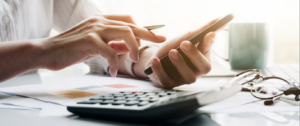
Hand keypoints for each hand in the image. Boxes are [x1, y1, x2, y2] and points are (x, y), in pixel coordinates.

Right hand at [40, 14, 165, 76]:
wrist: (47, 51)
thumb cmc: (72, 49)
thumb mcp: (95, 44)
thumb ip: (112, 44)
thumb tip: (128, 47)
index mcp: (102, 20)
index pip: (127, 19)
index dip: (142, 27)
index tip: (154, 35)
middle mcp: (100, 21)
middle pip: (131, 25)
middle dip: (149, 33)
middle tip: (161, 40)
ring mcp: (94, 29)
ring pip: (125, 33)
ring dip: (134, 47)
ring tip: (134, 59)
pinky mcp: (88, 40)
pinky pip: (109, 51)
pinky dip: (114, 63)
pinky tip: (112, 71)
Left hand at [146, 19, 224, 87]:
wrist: (157, 58)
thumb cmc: (176, 48)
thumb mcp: (187, 38)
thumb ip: (203, 31)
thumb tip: (221, 20)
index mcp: (203, 61)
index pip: (209, 52)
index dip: (209, 44)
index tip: (209, 33)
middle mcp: (196, 72)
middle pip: (202, 68)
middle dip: (194, 55)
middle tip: (185, 43)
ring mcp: (183, 80)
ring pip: (187, 76)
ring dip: (179, 63)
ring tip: (172, 51)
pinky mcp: (168, 84)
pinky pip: (166, 80)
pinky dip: (160, 70)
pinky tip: (156, 60)